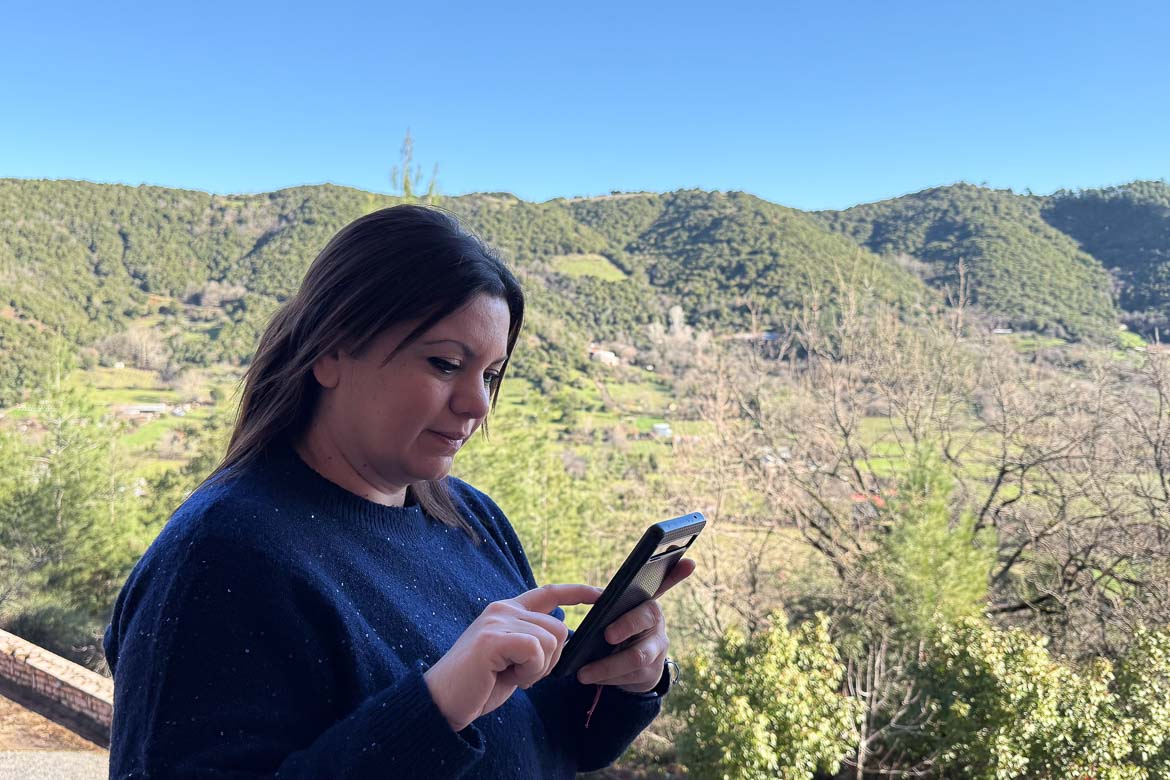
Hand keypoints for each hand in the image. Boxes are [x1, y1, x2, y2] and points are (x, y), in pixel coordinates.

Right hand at [424, 583, 601, 731]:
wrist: (442, 702)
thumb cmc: (479, 684)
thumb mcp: (513, 658)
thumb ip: (533, 641)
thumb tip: (563, 631)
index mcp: (508, 611)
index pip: (550, 592)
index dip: (578, 592)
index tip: (602, 594)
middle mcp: (503, 609)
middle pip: (559, 628)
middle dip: (550, 660)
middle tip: (521, 674)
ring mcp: (497, 621)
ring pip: (551, 640)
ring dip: (538, 669)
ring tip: (510, 675)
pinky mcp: (493, 638)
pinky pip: (536, 650)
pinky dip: (530, 671)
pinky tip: (509, 678)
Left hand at [575, 557, 695, 692]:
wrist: (635, 666)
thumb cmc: (620, 629)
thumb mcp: (618, 612)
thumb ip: (612, 600)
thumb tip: (598, 595)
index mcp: (649, 604)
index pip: (662, 586)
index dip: (675, 575)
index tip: (679, 567)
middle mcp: (658, 625)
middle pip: (645, 622)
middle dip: (626, 626)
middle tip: (606, 634)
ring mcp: (658, 651)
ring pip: (636, 658)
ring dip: (606, 666)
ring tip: (582, 672)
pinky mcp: (651, 673)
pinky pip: (629, 677)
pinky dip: (606, 678)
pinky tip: (591, 677)